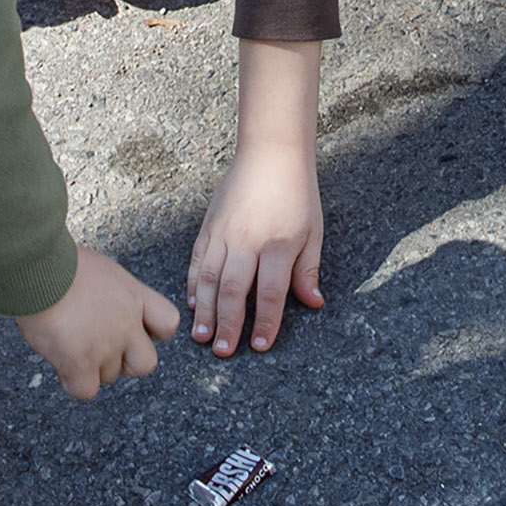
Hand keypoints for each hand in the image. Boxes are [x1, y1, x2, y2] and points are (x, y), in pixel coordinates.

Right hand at [14, 246, 180, 399]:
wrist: (38, 268)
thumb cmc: (60, 262)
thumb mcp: (102, 271)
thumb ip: (113, 295)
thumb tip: (103, 309)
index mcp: (135, 296)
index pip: (168, 324)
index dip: (152, 334)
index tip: (134, 331)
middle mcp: (127, 324)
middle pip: (145, 363)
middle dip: (125, 363)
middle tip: (100, 349)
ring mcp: (106, 346)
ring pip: (109, 377)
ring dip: (91, 368)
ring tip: (68, 344)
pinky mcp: (81, 363)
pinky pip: (86, 390)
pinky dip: (73, 382)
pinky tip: (61, 363)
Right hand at [189, 38, 323, 355]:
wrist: (271, 153)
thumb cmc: (297, 193)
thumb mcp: (313, 232)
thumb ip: (308, 270)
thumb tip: (313, 303)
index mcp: (278, 245)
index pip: (269, 293)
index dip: (264, 323)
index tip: (260, 346)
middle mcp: (247, 241)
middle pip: (233, 291)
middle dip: (228, 325)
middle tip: (223, 352)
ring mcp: (224, 233)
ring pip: (208, 279)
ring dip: (204, 311)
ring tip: (200, 336)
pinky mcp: (209, 226)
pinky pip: (196, 260)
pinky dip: (192, 284)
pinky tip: (191, 303)